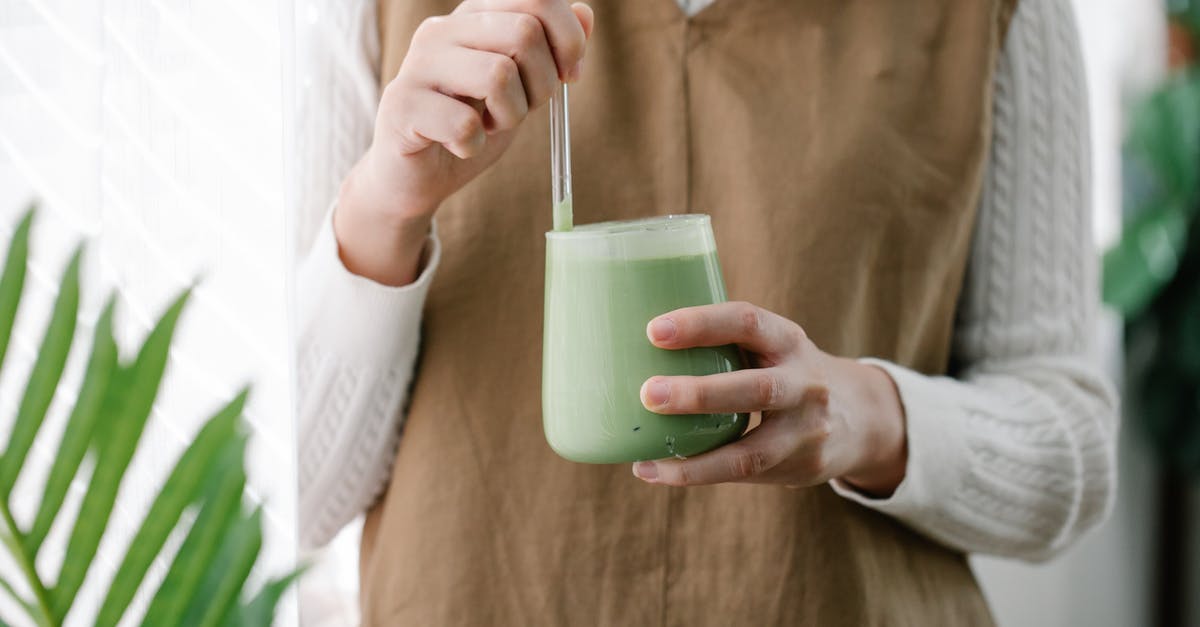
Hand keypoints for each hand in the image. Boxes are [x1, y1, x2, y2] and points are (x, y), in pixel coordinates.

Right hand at [335, 0, 594, 284]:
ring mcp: (417, 65)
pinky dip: (474, 145)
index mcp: (473, 16)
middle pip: (525, 32)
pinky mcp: (401, 106)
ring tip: (487, 127)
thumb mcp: (520, 87)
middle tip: (519, 111)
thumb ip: (549, 51)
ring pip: (498, 74)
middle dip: (542, 84)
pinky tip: (460, 146)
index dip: (568, 39)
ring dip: (509, 116)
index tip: (570, 76)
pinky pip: (464, 124)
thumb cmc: (468, 125)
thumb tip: (585, 14)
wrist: (414, 176)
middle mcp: (442, 29)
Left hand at [632, 302, 908, 495]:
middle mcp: (805, 382)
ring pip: (753, 450)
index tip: (653, 330)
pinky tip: (656, 472)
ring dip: (697, 456)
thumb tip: (628, 341)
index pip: (748, 321)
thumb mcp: (770, 346)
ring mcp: (807, 430)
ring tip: (647, 459)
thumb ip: (722, 344)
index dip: (701, 324)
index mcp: (788, 340)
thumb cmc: (785, 371)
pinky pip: (745, 475)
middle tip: (649, 394)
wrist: (860, 416)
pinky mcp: (800, 467)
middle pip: (756, 389)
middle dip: (700, 393)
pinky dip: (697, 474)